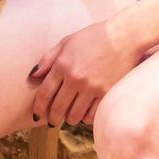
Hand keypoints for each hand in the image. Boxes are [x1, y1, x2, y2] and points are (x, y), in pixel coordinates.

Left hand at [27, 19, 141, 126]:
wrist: (124, 37)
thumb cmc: (94, 37)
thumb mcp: (66, 42)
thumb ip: (48, 59)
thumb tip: (33, 76)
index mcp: (63, 64)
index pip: (45, 93)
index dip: (38, 108)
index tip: (36, 115)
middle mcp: (76, 78)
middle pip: (58, 107)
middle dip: (52, 118)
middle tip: (51, 121)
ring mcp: (92, 87)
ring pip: (75, 115)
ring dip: (69, 119)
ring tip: (68, 118)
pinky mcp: (107, 93)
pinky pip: (92, 115)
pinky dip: (85, 118)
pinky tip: (83, 115)